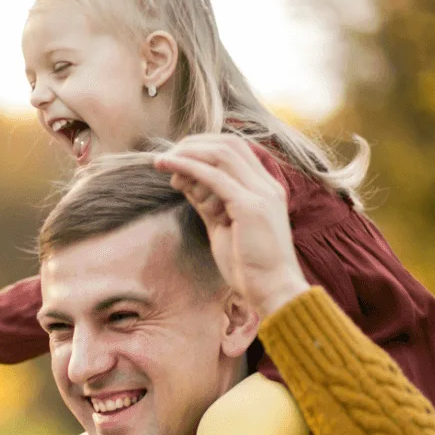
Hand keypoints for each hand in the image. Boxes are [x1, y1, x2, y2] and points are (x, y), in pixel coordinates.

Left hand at [154, 134, 310, 316]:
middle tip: (167, 157)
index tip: (177, 159)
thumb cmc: (249, 266)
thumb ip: (209, 201)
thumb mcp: (223, 226)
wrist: (273, 291)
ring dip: (188, 154)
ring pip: (221, 155)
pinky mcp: (250, 207)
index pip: (236, 149)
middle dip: (193, 145)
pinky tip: (167, 167)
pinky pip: (214, 177)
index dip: (204, 147)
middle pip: (229, 144)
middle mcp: (267, 185)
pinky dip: (188, 167)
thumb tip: (185, 180)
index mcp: (266, 188)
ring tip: (162, 162)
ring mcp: (261, 193)